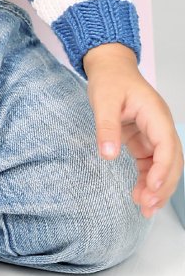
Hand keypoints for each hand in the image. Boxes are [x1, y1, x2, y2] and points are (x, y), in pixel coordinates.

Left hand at [83, 43, 183, 217]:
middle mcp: (160, 126)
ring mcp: (153, 134)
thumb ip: (106, 127)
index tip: (151, 188)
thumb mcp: (103, 100)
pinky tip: (139, 195)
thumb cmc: (110, 78)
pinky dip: (147, 180)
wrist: (109, 67)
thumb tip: (107, 154)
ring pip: (164, 166)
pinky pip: (151, 163)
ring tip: (145, 209)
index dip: (162, 169)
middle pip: (172, 161)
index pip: (167, 146)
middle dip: (163, 185)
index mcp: (155, 114)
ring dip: (157, 187)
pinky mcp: (143, 140)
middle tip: (147, 206)